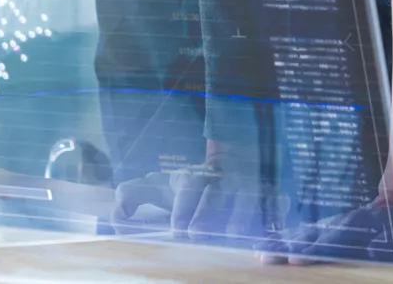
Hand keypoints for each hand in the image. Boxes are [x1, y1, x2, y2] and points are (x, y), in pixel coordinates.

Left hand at [111, 146, 274, 249]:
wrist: (234, 157)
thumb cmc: (189, 184)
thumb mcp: (159, 184)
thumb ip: (134, 194)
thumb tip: (116, 212)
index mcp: (197, 177)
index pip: (189, 188)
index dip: (184, 207)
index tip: (180, 229)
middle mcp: (223, 179)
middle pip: (215, 192)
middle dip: (206, 212)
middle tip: (197, 232)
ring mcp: (249, 185)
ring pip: (245, 196)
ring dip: (240, 215)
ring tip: (234, 235)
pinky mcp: (271, 195)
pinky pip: (276, 205)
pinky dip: (276, 218)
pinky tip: (273, 235)